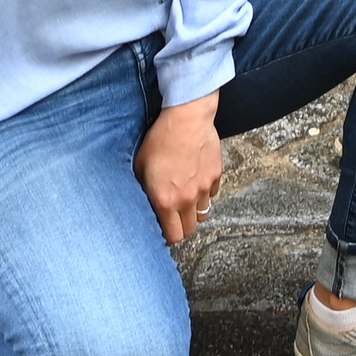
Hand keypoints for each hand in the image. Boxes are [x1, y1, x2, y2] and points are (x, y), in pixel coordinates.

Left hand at [138, 95, 223, 242]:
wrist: (186, 118)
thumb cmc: (160, 138)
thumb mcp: (140, 165)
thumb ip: (143, 189)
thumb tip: (143, 200)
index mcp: (165, 201)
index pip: (173, 236)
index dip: (168, 236)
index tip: (163, 230)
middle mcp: (187, 199)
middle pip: (190, 230)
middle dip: (182, 227)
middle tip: (174, 217)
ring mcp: (204, 188)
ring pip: (203, 214)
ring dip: (194, 211)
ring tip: (186, 199)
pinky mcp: (215, 175)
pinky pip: (211, 194)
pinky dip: (205, 193)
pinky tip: (196, 180)